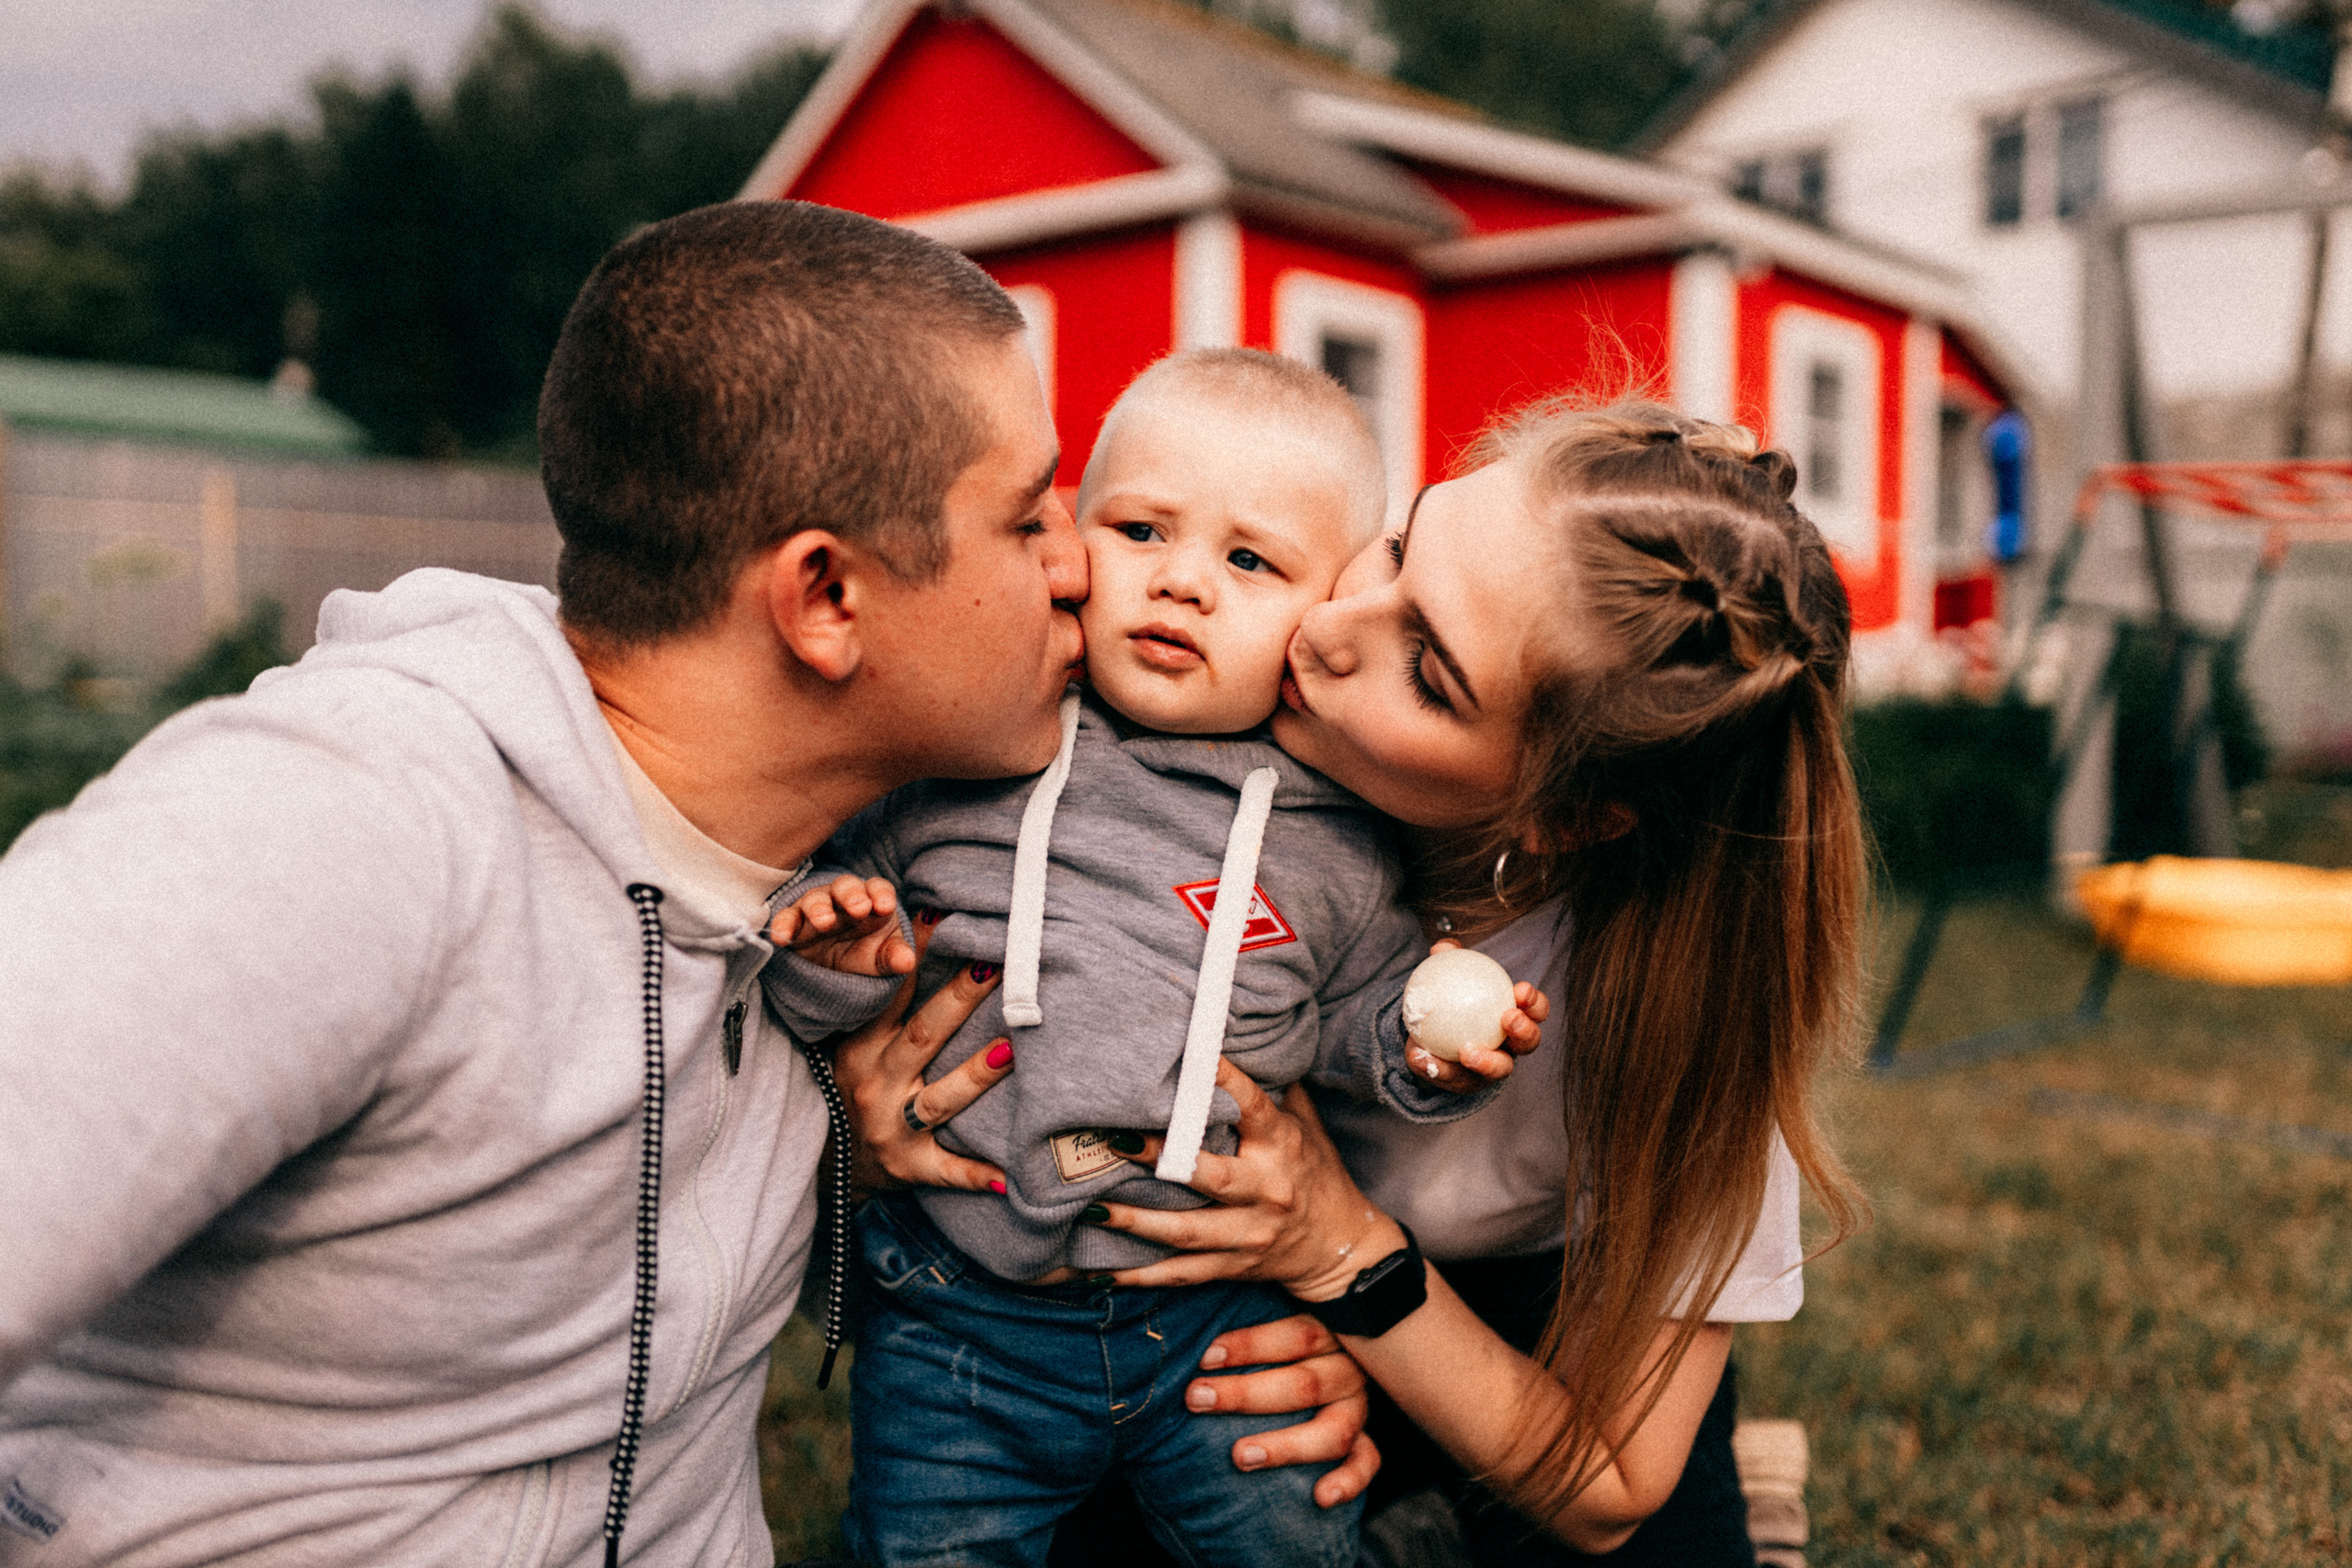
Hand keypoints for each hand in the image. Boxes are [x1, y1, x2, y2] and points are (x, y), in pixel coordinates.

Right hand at [768, 874, 915, 977]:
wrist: (836, 971)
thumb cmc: (864, 954)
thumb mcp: (882, 959)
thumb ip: (894, 957)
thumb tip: (908, 962)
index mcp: (871, 902)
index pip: (877, 888)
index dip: (881, 894)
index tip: (886, 907)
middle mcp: (843, 900)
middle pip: (846, 886)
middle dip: (851, 895)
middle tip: (859, 908)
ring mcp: (817, 909)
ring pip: (815, 899)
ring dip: (819, 908)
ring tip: (824, 922)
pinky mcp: (794, 924)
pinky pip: (786, 918)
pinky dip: (783, 925)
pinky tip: (782, 937)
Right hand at [832, 912, 1012, 1197]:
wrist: (833, 1164)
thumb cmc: (858, 1088)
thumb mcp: (858, 1044)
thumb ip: (887, 1004)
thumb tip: (922, 937)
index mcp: (861, 1047)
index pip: (891, 993)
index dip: (914, 955)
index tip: (943, 915)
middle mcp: (874, 1083)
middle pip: (922, 1036)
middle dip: (959, 998)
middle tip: (995, 964)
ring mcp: (892, 1128)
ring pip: (939, 1099)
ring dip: (975, 1076)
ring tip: (1010, 1049)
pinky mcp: (909, 1167)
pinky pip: (945, 1170)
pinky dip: (973, 1174)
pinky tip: (1007, 1176)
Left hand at [1081, 1060, 1399, 1302]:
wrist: (1342, 1250)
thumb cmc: (1317, 1176)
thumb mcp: (1308, 1128)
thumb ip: (1277, 1091)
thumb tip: (1248, 1040)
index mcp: (1282, 1147)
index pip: (1253, 1108)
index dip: (1226, 1082)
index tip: (1195, 1059)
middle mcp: (1266, 1191)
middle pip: (1211, 1177)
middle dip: (1162, 1160)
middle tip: (1117, 1141)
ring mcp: (1249, 1234)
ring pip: (1187, 1232)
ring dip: (1138, 1221)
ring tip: (1095, 1207)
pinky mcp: (1235, 1266)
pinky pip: (1183, 1273)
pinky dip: (1143, 1276)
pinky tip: (1103, 1272)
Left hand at [1185, 1313, 1381, 1506]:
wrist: (1324, 1360)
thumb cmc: (1280, 1339)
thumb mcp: (1274, 1314)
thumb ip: (1247, 1308)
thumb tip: (1185, 1294)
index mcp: (1329, 1332)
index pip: (1298, 1335)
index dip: (1251, 1345)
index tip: (1205, 1358)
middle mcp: (1347, 1369)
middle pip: (1305, 1385)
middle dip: (1246, 1395)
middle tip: (1198, 1399)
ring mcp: (1357, 1407)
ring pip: (1333, 1430)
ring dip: (1286, 1446)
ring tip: (1240, 1457)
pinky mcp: (1364, 1440)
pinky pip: (1367, 1463)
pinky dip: (1347, 1482)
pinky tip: (1321, 1497)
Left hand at [1403, 940, 1548, 1094]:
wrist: (1432, 1037)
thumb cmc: (1453, 1003)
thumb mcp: (1451, 981)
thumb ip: (1449, 963)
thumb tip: (1442, 948)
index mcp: (1514, 1020)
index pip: (1535, 1012)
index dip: (1535, 1003)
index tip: (1522, 989)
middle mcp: (1509, 1047)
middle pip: (1527, 1044)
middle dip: (1525, 1032)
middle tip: (1509, 1019)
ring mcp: (1489, 1070)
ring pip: (1496, 1070)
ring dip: (1486, 1061)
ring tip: (1467, 1052)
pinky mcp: (1463, 1084)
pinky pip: (1450, 1077)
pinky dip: (1433, 1066)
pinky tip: (1417, 1056)